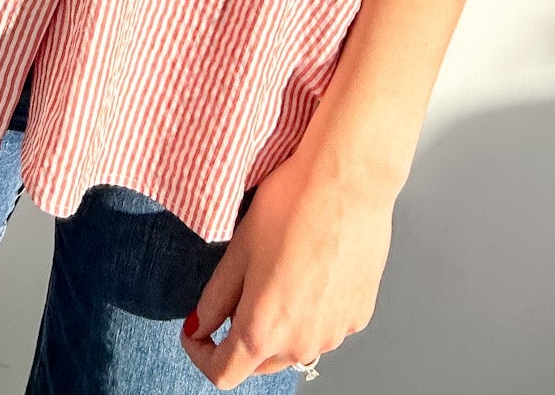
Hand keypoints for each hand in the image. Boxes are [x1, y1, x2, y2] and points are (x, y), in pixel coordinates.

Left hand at [179, 137, 394, 386]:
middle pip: (258, 362)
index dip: (201, 353)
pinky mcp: (358, 317)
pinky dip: (311, 313)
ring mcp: (334, 335)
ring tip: (279, 273)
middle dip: (240, 337)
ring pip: (294, 347)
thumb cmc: (292, 205)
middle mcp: (300, 344)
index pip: (223, 373)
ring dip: (279, 327)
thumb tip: (199, 325)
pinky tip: (311, 271)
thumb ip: (215, 298)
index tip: (196, 331)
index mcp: (262, 330)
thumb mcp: (238, 249)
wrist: (348, 181)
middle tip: (238, 290)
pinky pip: (325, 328)